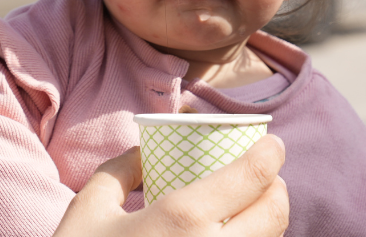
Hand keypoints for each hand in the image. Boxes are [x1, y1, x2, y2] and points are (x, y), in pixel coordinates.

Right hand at [54, 135, 287, 236]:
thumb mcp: (89, 208)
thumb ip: (119, 172)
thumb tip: (144, 153)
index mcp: (182, 218)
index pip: (253, 176)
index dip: (271, 153)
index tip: (272, 144)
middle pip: (274, 212)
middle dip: (277, 187)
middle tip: (264, 177)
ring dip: (269, 221)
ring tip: (251, 210)